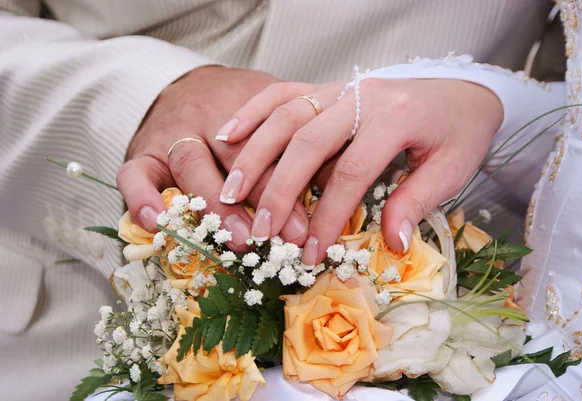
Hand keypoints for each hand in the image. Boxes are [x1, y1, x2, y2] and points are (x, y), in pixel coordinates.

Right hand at [116, 66, 310, 250]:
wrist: (185, 83)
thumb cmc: (237, 107)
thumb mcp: (271, 112)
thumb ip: (296, 141)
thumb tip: (332, 181)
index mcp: (247, 104)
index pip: (269, 141)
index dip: (289, 183)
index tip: (309, 222)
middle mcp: (208, 116)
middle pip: (234, 153)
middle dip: (260, 197)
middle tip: (281, 235)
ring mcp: (172, 132)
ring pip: (191, 162)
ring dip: (216, 204)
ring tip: (241, 240)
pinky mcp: (142, 150)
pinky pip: (133, 173)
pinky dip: (142, 198)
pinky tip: (158, 223)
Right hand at [217, 78, 502, 264]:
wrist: (462, 90)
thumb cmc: (458, 132)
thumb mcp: (452, 170)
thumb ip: (416, 202)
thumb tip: (391, 243)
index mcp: (396, 118)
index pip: (351, 172)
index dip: (328, 214)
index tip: (311, 250)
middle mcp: (362, 97)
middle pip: (307, 142)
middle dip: (280, 190)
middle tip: (261, 231)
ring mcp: (342, 87)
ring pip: (287, 115)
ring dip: (255, 154)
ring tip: (231, 192)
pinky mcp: (330, 87)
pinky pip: (284, 93)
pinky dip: (254, 112)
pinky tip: (229, 134)